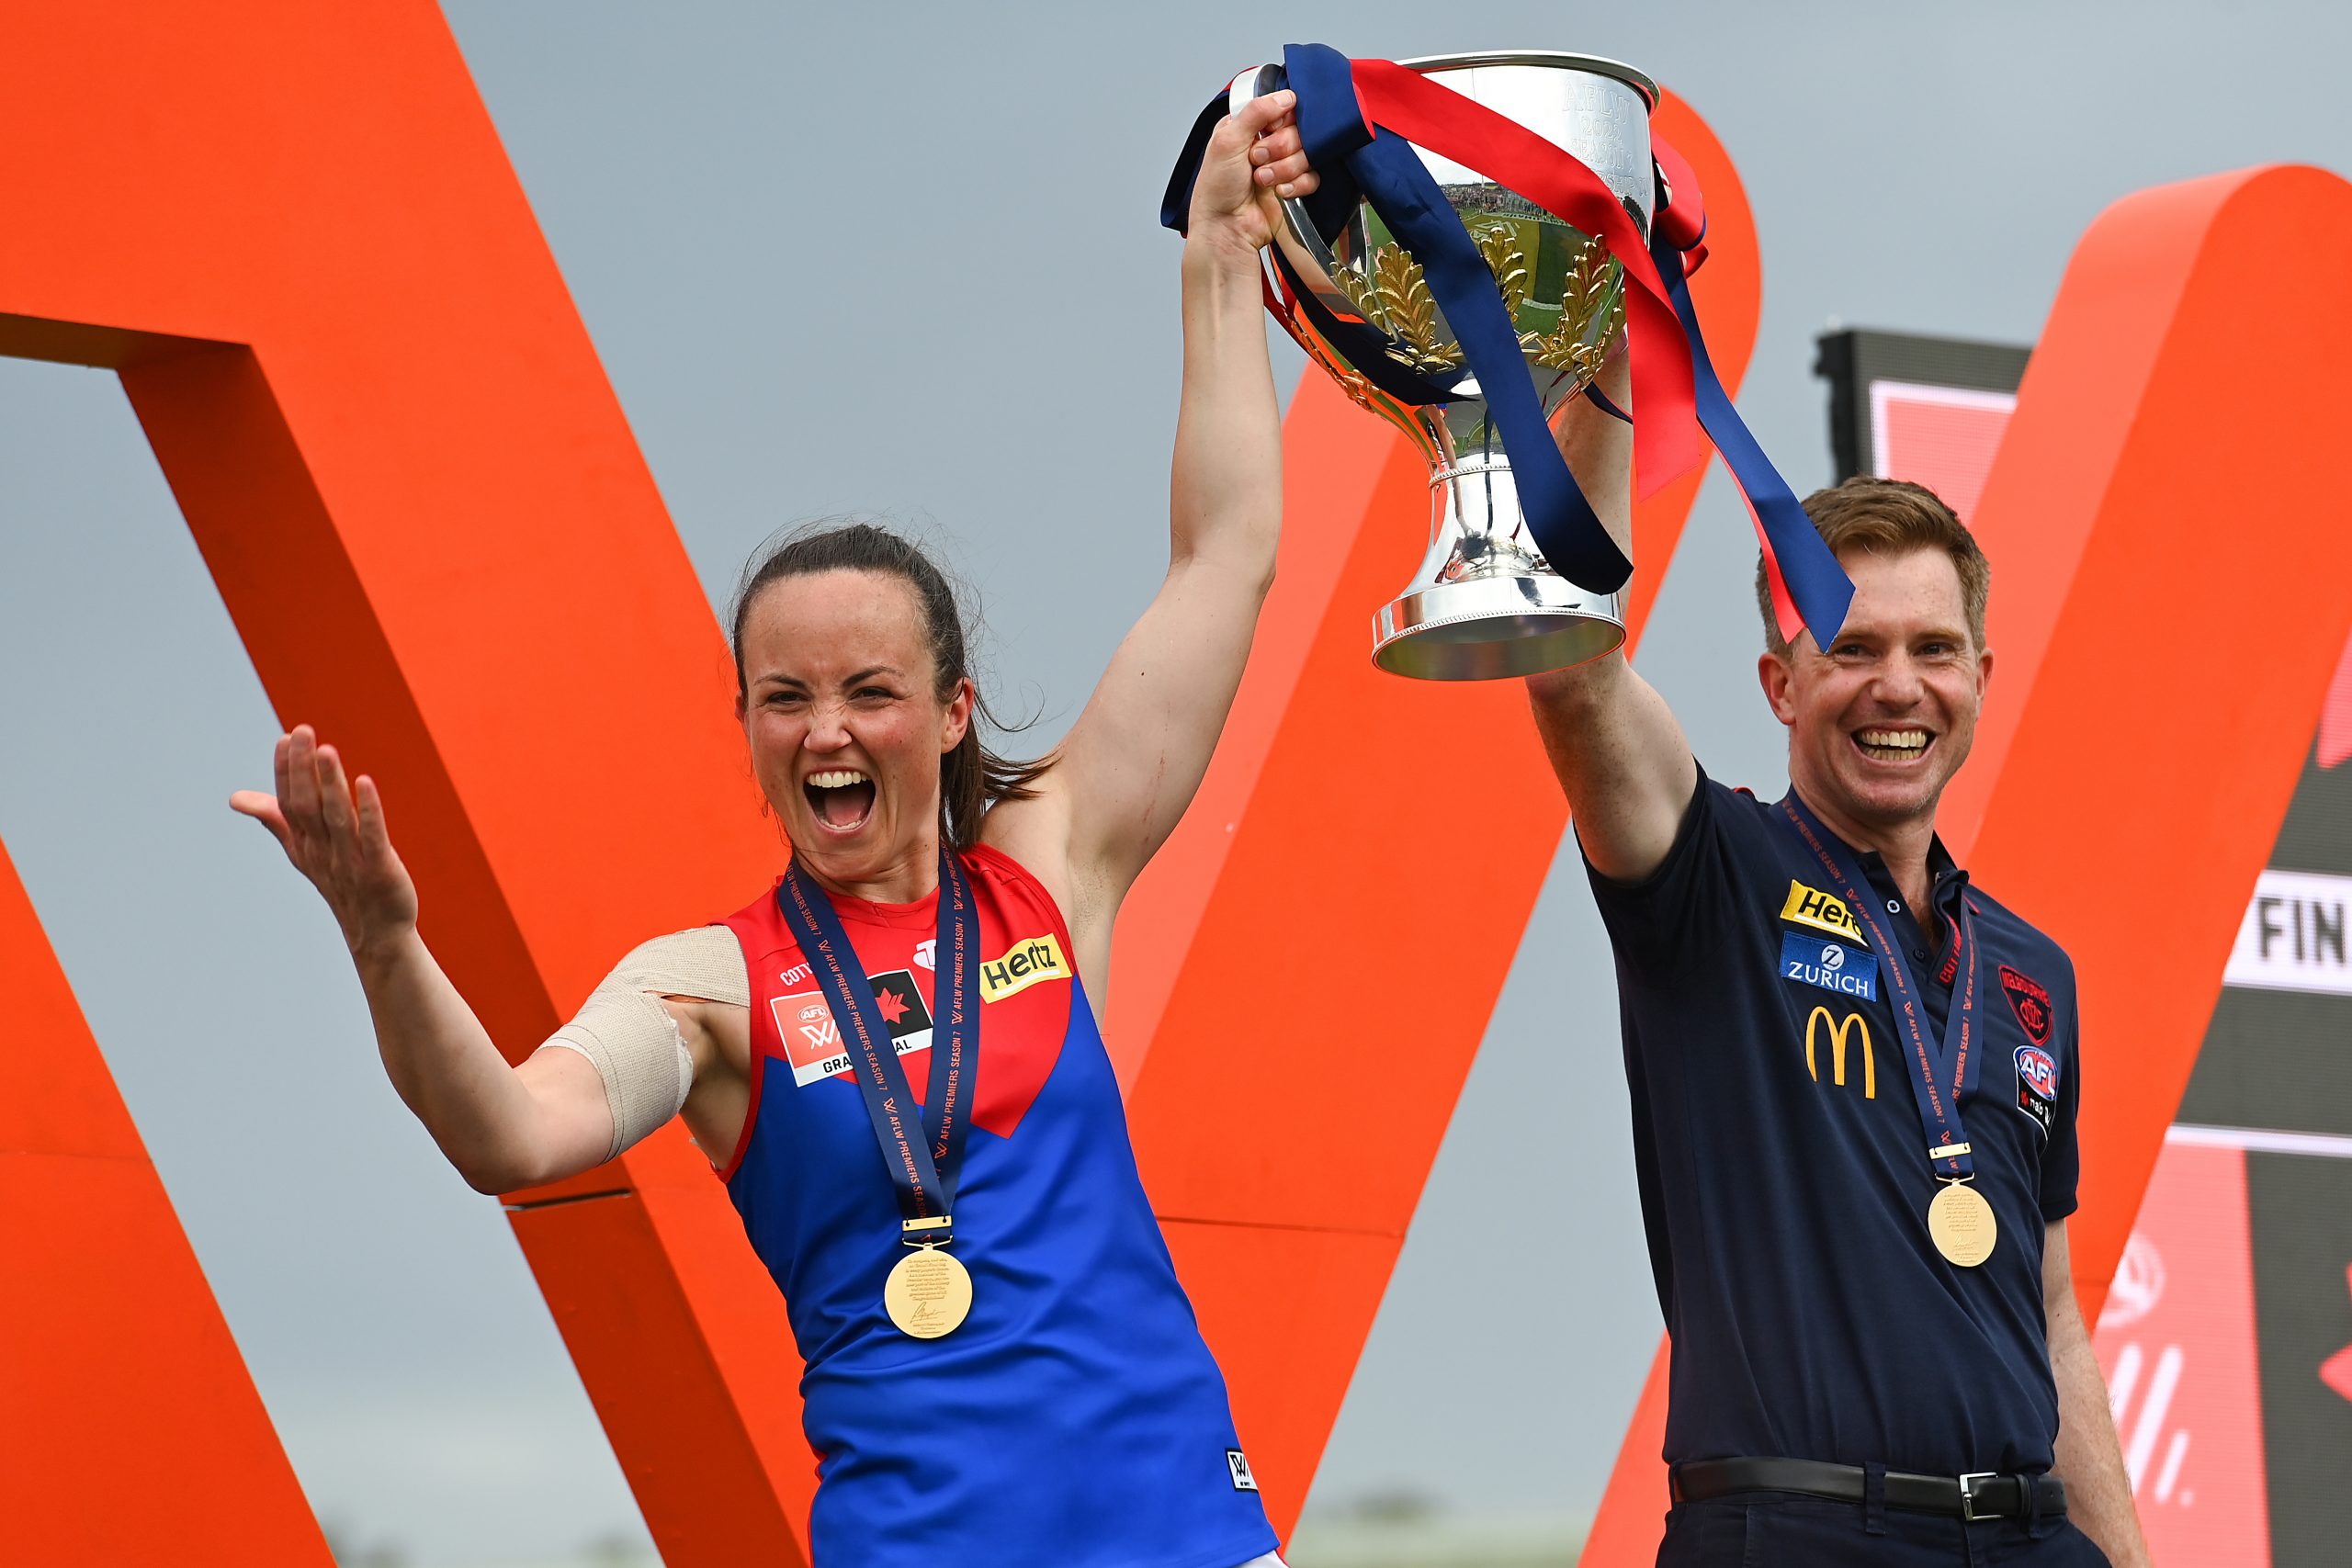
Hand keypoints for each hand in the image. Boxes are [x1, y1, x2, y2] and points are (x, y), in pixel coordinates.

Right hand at [230, 724, 418, 960]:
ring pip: (337, 818)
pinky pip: (372, 837)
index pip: (289, 804)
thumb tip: (235, 797)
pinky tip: (365, 782)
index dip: (286, 771)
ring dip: (330, 783)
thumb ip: (277, 820)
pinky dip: (369, 810)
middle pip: (307, 806)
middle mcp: (322, 851)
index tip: (285, 738)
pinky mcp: (379, 870)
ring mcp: (349, 862)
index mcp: (304, 845)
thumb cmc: (341, 883)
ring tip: (326, 750)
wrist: (377, 932)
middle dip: (303, 769)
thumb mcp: (304, 851)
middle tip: (303, 731)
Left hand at [1186, 88, 1320, 257]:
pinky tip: (1279, 192)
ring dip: (1285, 168)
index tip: (1267, 132)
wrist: (1226, 229)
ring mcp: (1282, 164)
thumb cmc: (1217, 189)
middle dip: (1279, 148)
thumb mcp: (1228, 141)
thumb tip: (1286, 96)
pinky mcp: (1294, 185)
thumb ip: (1256, 112)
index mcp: (1248, 125)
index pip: (1283, 108)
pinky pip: (1313, 176)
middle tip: (1257, 160)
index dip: (1280, 121)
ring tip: (1262, 180)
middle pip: (1298, 130)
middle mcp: (1266, 142)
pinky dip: (1296, 185)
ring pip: (1308, 153)